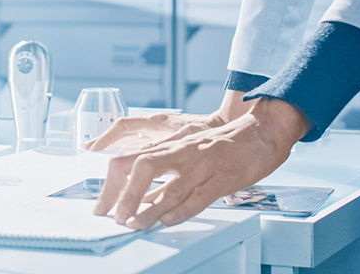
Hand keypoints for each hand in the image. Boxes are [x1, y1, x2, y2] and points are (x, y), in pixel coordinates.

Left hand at [93, 97, 311, 228]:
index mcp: (170, 147)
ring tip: (133, 224)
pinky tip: (168, 220)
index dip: (112, 182)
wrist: (257, 134)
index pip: (130, 159)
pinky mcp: (221, 178)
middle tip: (114, 217)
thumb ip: (162, 172)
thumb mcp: (185, 152)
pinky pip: (199, 196)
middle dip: (125, 193)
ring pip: (171, 187)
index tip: (102, 206)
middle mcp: (181, 153)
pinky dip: (182, 209)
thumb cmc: (218, 146)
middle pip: (143, 167)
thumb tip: (135, 199)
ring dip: (149, 208)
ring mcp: (201, 165)